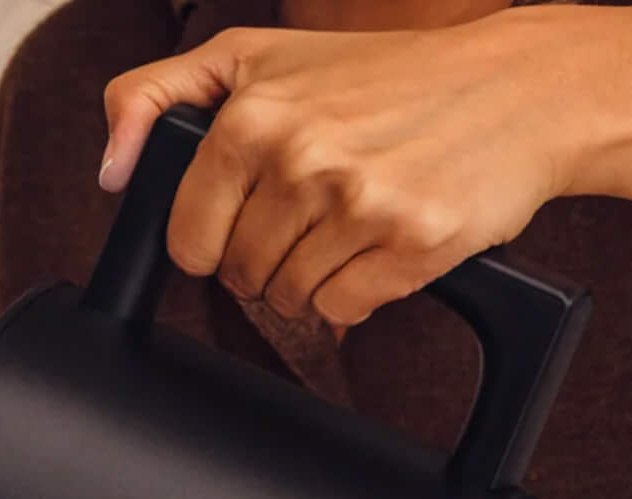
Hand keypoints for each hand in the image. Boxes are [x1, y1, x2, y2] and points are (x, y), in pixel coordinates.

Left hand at [96, 2, 631, 325]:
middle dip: (268, 255)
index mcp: (251, 114)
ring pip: (290, 300)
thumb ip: (159, 97)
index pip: (188, 235)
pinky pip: (346, 311)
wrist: (522, 86)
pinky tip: (390, 240)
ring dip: (317, 274)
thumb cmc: (386, 75)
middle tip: (319, 208)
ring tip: (358, 219)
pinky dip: (363, 291)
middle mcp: (300, 156)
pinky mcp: (413, 243)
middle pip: (239, 274)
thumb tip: (109, 169)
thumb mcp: (260, 54)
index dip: (214, 236)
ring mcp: (359, 202)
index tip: (251, 212)